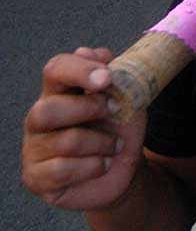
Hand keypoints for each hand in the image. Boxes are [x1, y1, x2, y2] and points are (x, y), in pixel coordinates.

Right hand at [22, 48, 145, 210]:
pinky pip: (63, 170)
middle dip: (90, 109)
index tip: (107, 78)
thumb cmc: (119, 129)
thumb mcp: (127, 98)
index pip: (56, 69)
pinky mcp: (36, 178)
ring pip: (66, 142)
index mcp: (59, 92)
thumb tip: (93, 53)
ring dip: (103, 143)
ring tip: (115, 146)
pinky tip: (103, 164)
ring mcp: (34, 149)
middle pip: (48, 108)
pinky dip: (94, 166)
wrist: (123, 169)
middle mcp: (39, 118)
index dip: (80, 70)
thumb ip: (114, 74)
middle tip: (115, 111)